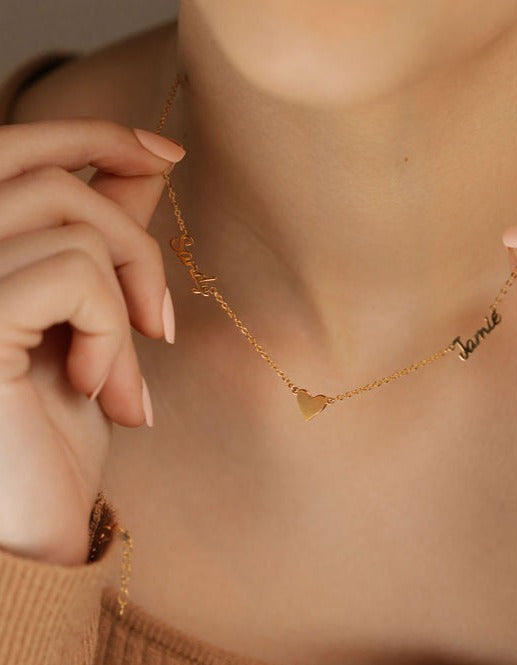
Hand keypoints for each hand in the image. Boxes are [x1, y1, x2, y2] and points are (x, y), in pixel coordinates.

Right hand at [0, 118, 184, 565]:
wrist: (31, 521)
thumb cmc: (51, 429)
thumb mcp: (85, 322)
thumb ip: (100, 237)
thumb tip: (147, 162)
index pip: (14, 150)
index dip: (93, 133)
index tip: (167, 152)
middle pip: (49, 174)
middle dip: (130, 234)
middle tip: (159, 323)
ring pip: (76, 226)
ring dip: (126, 308)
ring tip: (125, 386)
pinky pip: (76, 274)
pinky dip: (110, 332)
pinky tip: (97, 392)